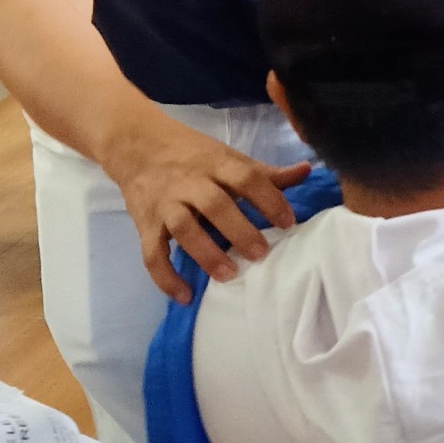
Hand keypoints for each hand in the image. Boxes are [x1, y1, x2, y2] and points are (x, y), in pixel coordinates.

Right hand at [105, 118, 308, 300]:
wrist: (136, 146)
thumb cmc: (192, 155)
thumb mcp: (228, 158)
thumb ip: (265, 172)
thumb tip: (307, 171)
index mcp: (215, 163)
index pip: (246, 177)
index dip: (269, 198)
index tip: (288, 222)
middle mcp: (190, 182)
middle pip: (215, 205)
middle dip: (239, 230)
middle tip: (261, 254)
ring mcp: (166, 204)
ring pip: (184, 229)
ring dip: (206, 254)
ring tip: (229, 275)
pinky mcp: (145, 224)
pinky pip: (152, 253)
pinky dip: (165, 277)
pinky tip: (184, 296)